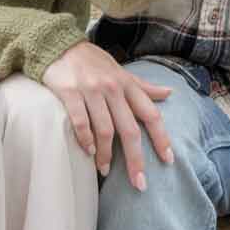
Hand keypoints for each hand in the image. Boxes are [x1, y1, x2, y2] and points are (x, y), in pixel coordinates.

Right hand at [42, 41, 174, 189]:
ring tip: (105, 171)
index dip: (161, 138)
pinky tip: (88, 153)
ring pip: (105, 130)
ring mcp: (91, 90)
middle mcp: (113, 88)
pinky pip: (81, 122)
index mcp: (128, 85)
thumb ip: (143, 87)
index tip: (168, 161)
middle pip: (130, 129)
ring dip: (106, 155)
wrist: (60, 45)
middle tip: (139, 184)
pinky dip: (85, 140)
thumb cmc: (94, 63)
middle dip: (136, 159)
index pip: (151, 114)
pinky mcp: (70, 93)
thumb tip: (169, 93)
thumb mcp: (121, 72)